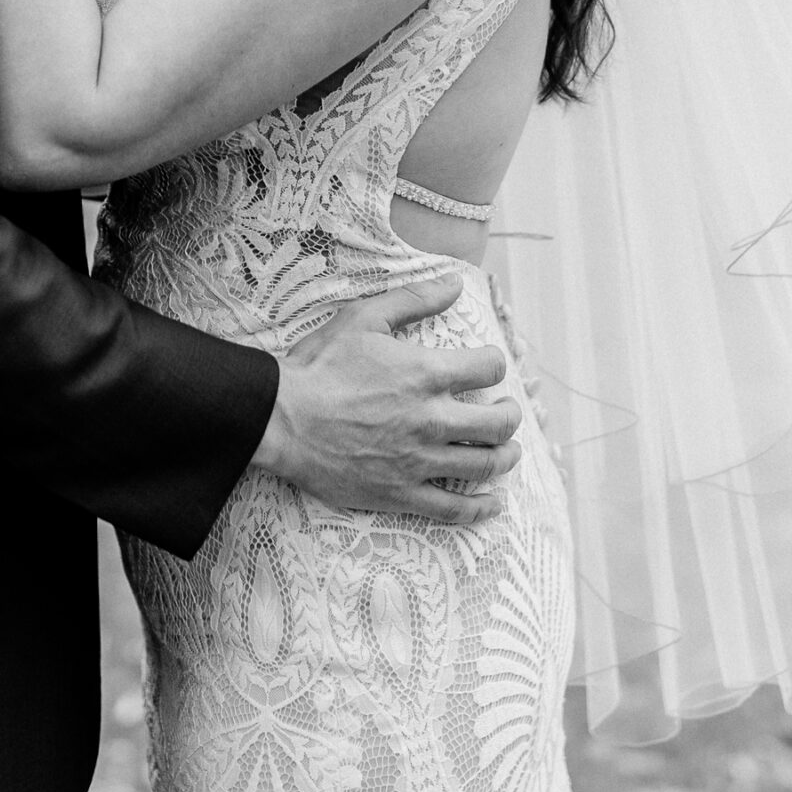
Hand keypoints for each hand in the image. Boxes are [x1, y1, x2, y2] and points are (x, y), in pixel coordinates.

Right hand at [256, 276, 522, 524]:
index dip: (494, 364)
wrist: (281, 418)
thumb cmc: (319, 366)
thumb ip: (413, 300)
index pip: (488, 368)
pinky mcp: (401, 493)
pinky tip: (492, 502)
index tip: (488, 366)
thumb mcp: (363, 318)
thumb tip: (454, 283)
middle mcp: (431, 420)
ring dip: (505, 456)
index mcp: (426, 374)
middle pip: (497, 423)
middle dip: (509, 414)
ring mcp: (418, 461)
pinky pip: (453, 509)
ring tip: (508, 450)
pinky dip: (480, 509)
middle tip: (505, 410)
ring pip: (484, 465)